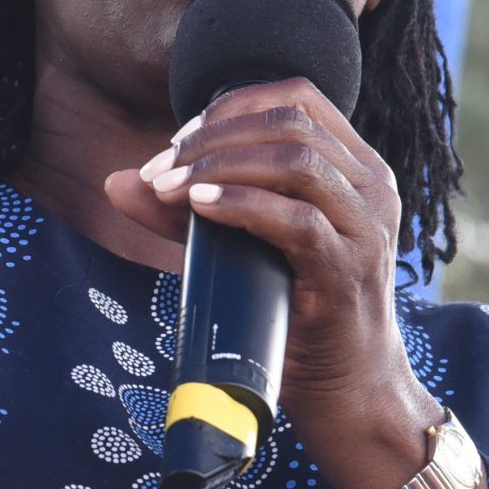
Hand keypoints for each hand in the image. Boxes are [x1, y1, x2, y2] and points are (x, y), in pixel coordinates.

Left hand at [102, 80, 433, 477]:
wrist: (348, 391)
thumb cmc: (296, 313)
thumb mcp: (241, 247)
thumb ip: (188, 208)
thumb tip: (117, 181)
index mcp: (354, 167)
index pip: (298, 97)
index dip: (232, 105)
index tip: (179, 140)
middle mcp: (371, 186)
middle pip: (291, 121)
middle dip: (213, 137)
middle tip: (160, 169)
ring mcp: (366, 227)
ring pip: (295, 160)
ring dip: (220, 165)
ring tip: (169, 188)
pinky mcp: (347, 270)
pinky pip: (296, 220)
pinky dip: (241, 204)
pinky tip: (199, 208)